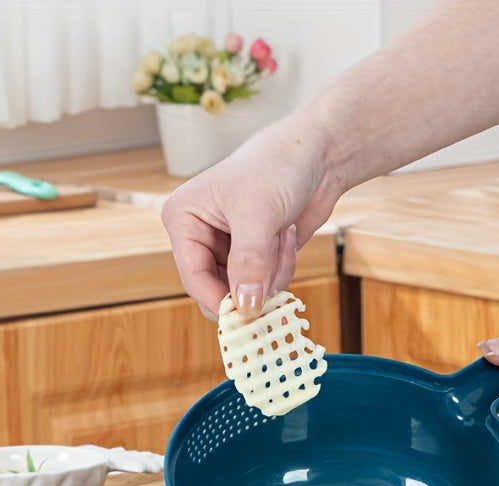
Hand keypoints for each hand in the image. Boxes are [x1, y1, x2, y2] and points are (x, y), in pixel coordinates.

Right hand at [160, 120, 342, 319]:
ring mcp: (228, 249)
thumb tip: (245, 308)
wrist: (315, 154)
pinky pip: (265, 285)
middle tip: (276, 272)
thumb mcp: (259, 215)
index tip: (249, 318)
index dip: (220, 301)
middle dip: (252, 286)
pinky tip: (288, 237)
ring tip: (283, 237)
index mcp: (184, 221)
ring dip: (272, 275)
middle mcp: (200, 237)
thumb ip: (250, 263)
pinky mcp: (254, 256)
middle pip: (218, 292)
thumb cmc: (277, 167)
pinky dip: (282, 269)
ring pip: (245, 294)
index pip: (193, 278)